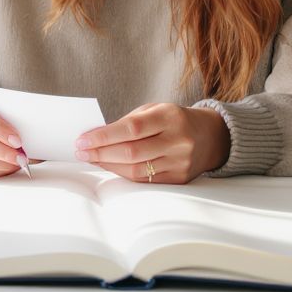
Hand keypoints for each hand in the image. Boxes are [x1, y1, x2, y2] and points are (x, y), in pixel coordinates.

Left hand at [73, 103, 229, 183]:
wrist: (210, 136)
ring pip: (136, 170)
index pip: (131, 129)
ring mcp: (180, 162)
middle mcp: (178, 140)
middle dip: (100, 153)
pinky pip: (145, 180)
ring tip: (91, 158)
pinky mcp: (180, 178)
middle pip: (131, 152)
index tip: (83, 139)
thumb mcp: (154, 110)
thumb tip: (95, 136)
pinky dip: (123, 174)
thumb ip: (128, 123)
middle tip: (81, 151)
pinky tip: (109, 167)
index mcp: (170, 116)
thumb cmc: (173, 120)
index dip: (104, 136)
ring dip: (108, 165)